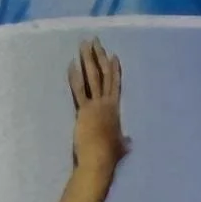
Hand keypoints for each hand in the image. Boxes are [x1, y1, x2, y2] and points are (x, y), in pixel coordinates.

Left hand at [69, 39, 128, 173]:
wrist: (99, 160)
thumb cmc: (109, 156)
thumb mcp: (120, 147)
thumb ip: (124, 142)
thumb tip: (129, 141)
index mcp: (115, 110)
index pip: (115, 84)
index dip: (114, 69)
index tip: (113, 55)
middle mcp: (106, 103)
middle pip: (103, 75)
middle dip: (99, 56)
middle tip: (95, 41)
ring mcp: (95, 105)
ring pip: (92, 77)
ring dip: (88, 59)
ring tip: (84, 44)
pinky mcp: (83, 110)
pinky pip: (79, 90)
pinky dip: (75, 76)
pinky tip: (72, 63)